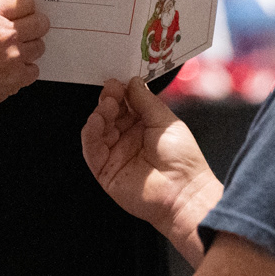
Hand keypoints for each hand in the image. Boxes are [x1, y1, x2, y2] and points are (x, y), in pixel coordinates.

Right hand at [0, 0, 47, 107]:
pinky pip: (34, 69)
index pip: (24, 0)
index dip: (29, 6)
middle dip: (37, 26)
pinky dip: (25, 71)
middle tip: (30, 32)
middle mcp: (5, 33)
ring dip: (30, 50)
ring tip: (14, 55)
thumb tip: (19, 12)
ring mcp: (14, 55)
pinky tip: (12, 70)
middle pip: (40, 22)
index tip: (28, 10)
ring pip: (39, 46)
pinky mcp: (19, 75)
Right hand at [82, 77, 222, 264]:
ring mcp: (116, 155)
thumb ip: (146, 102)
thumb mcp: (165, 122)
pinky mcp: (105, 171)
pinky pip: (92, 150)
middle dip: (108, 100)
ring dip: (99, 114)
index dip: (119, 93)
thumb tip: (133, 82)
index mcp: (144, 127)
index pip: (124, 105)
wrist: (184, 193)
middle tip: (111, 91)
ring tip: (107, 105)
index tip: (117, 82)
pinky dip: (90, 135)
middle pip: (109, 115)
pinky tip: (96, 122)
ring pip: (98, 130)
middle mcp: (128, 140)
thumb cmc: (183, 160)